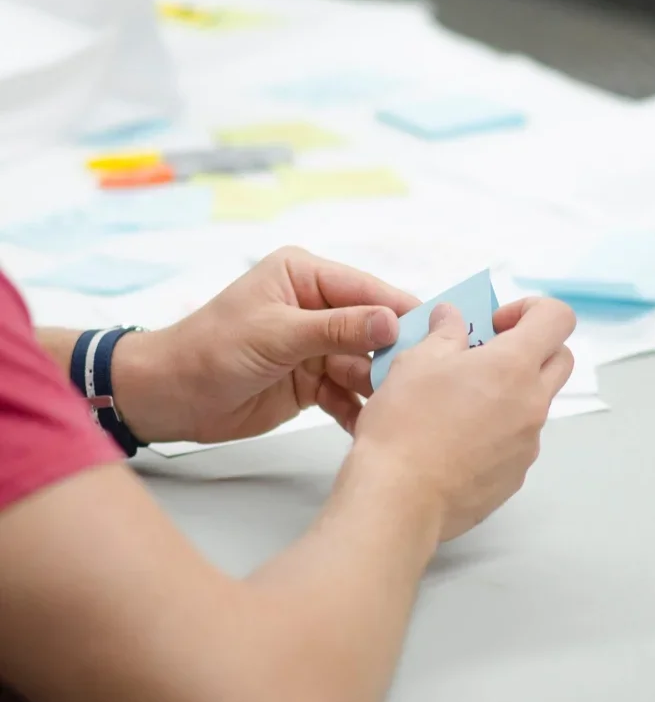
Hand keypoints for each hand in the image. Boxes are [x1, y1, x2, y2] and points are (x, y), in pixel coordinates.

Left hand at [112, 247, 419, 443]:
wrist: (168, 398)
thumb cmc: (211, 350)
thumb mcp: (276, 333)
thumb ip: (337, 329)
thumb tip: (393, 322)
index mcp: (305, 276)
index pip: (367, 290)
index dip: (401, 312)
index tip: (438, 334)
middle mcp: (316, 307)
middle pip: (371, 330)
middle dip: (392, 355)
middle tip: (421, 381)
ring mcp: (315, 346)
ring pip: (363, 365)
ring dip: (377, 387)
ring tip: (397, 409)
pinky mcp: (312, 381)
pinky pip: (346, 392)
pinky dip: (356, 409)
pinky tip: (369, 426)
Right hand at [349, 298, 575, 541]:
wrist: (399, 498)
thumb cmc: (405, 423)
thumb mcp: (415, 362)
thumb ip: (444, 333)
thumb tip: (452, 317)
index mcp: (514, 366)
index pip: (557, 318)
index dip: (531, 310)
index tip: (494, 325)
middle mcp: (532, 404)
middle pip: (560, 359)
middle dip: (530, 348)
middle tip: (484, 356)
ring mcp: (528, 444)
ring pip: (535, 403)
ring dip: (510, 392)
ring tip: (458, 403)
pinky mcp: (515, 476)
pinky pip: (517, 440)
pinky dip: (497, 430)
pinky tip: (454, 441)